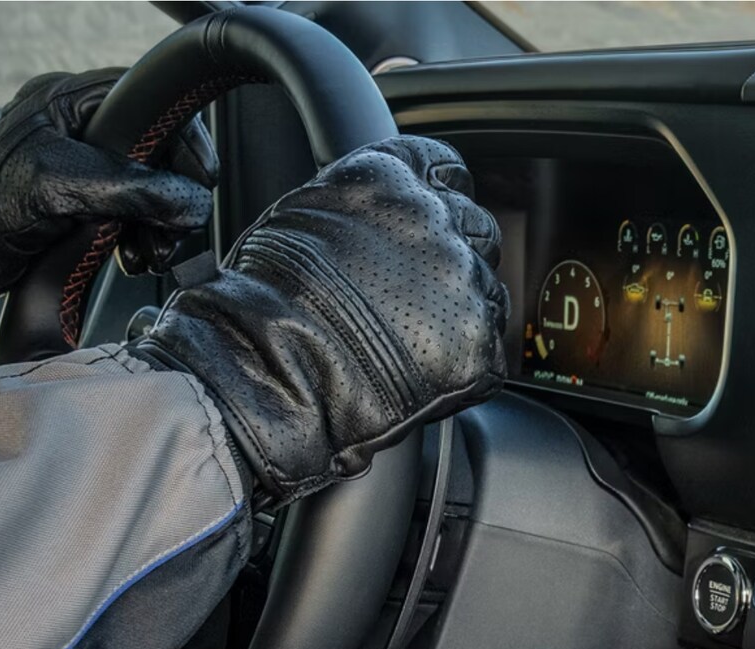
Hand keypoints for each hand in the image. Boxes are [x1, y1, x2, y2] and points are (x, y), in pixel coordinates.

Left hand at [0, 68, 216, 361]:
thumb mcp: (63, 184)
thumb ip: (134, 188)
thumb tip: (190, 202)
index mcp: (67, 100)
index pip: (148, 101)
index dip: (183, 136)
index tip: (201, 174)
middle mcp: (77, 128)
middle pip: (156, 150)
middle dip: (172, 193)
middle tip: (174, 227)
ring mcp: (80, 168)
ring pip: (148, 187)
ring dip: (160, 223)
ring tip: (150, 252)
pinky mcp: (80, 204)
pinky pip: (131, 214)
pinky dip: (141, 237)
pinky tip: (134, 256)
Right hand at [129, 135, 508, 506]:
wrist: (271, 364)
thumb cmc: (266, 295)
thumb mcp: (301, 214)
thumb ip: (359, 204)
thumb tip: (373, 216)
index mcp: (392, 176)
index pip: (446, 168)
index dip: (440, 196)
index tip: (432, 219)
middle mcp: (437, 217)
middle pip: (475, 228)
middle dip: (452, 257)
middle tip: (414, 294)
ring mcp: (463, 279)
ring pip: (487, 289)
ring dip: (459, 310)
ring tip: (409, 340)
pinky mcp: (478, 342)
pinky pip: (488, 350)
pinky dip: (464, 363)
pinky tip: (422, 373)